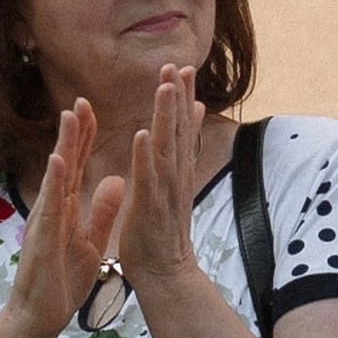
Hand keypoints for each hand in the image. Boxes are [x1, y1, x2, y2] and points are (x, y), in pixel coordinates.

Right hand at [0, 102, 123, 337]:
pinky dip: (54, 183)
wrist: (39, 317)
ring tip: (71, 117)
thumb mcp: (91, 241)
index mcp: (66, 208)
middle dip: (74, 131)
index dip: (85, 137)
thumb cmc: (61, 281)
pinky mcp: (42, 238)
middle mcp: (53, 208)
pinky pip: (50, 207)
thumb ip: (101, 210)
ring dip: (64, 146)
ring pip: (56, 177)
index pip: (78, 165)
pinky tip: (58, 161)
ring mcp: (45, 222)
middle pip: (66, 162)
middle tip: (82, 99)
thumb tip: (115, 180)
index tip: (91, 108)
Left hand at [110, 66, 204, 289]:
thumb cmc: (164, 229)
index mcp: (177, 169)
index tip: (183, 67)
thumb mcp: (176, 181)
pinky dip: (145, 156)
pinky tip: (142, 134)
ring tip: (165, 87)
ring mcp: (164, 191)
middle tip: (178, 65)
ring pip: (166, 147)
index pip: (181, 127)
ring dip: (166, 116)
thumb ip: (184, 146)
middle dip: (178, 97)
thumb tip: (195, 112)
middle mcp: (175, 176)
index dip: (183, 97)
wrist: (166, 272)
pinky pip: (147, 178)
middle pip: (178, 130)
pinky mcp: (149, 207)